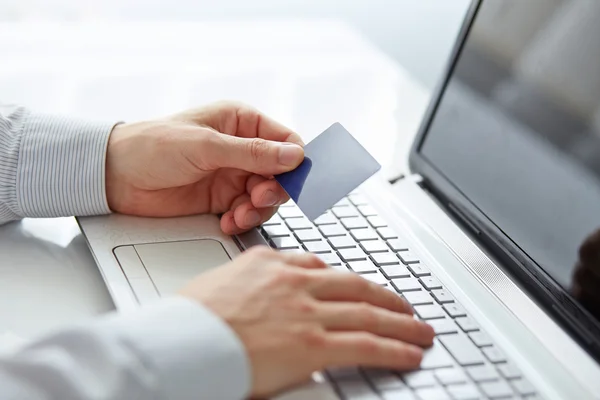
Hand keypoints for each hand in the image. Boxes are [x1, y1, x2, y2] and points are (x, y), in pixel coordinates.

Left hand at [105, 102, 303, 234]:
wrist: (115, 177)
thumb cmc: (153, 146)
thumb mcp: (206, 146)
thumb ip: (252, 153)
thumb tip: (295, 156)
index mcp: (241, 122)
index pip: (285, 140)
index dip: (294, 162)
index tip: (292, 181)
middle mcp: (241, 148)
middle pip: (280, 173)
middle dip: (273, 190)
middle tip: (257, 199)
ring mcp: (232, 175)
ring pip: (266, 196)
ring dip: (257, 209)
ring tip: (238, 215)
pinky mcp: (221, 199)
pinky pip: (246, 212)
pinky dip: (242, 220)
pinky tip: (227, 222)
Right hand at [179, 247, 434, 397]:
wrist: (177, 341)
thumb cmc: (187, 319)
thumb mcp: (218, 284)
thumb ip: (249, 285)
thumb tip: (259, 299)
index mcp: (270, 263)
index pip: (320, 266)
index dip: (347, 280)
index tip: (358, 288)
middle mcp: (294, 282)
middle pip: (355, 286)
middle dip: (386, 298)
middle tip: (404, 307)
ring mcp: (306, 311)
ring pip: (369, 313)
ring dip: (401, 323)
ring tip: (420, 330)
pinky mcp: (312, 344)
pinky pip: (366, 344)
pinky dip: (394, 348)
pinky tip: (410, 353)